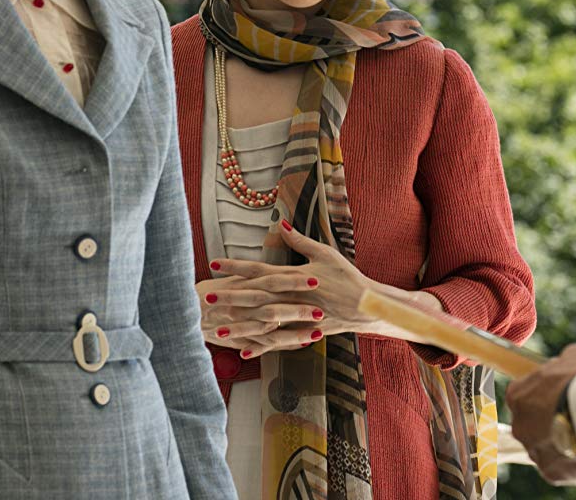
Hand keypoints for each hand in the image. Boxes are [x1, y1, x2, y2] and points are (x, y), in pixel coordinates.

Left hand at [203, 222, 447, 356]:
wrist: (368, 305)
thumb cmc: (347, 276)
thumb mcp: (325, 253)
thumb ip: (300, 241)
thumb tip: (279, 224)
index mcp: (296, 276)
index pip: (261, 270)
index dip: (237, 267)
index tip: (214, 264)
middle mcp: (294, 296)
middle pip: (256, 297)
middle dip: (230, 297)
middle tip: (206, 299)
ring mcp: (299, 316)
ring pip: (265, 322)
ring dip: (240, 325)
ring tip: (217, 329)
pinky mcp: (304, 332)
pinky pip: (280, 340)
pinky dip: (262, 346)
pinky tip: (243, 351)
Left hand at [505, 343, 575, 485]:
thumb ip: (567, 361)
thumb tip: (570, 361)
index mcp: (517, 395)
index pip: (526, 395)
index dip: (547, 394)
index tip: (565, 393)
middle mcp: (519, 425)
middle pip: (536, 424)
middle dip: (555, 421)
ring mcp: (533, 450)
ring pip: (550, 447)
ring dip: (566, 442)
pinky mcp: (551, 471)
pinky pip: (563, 467)